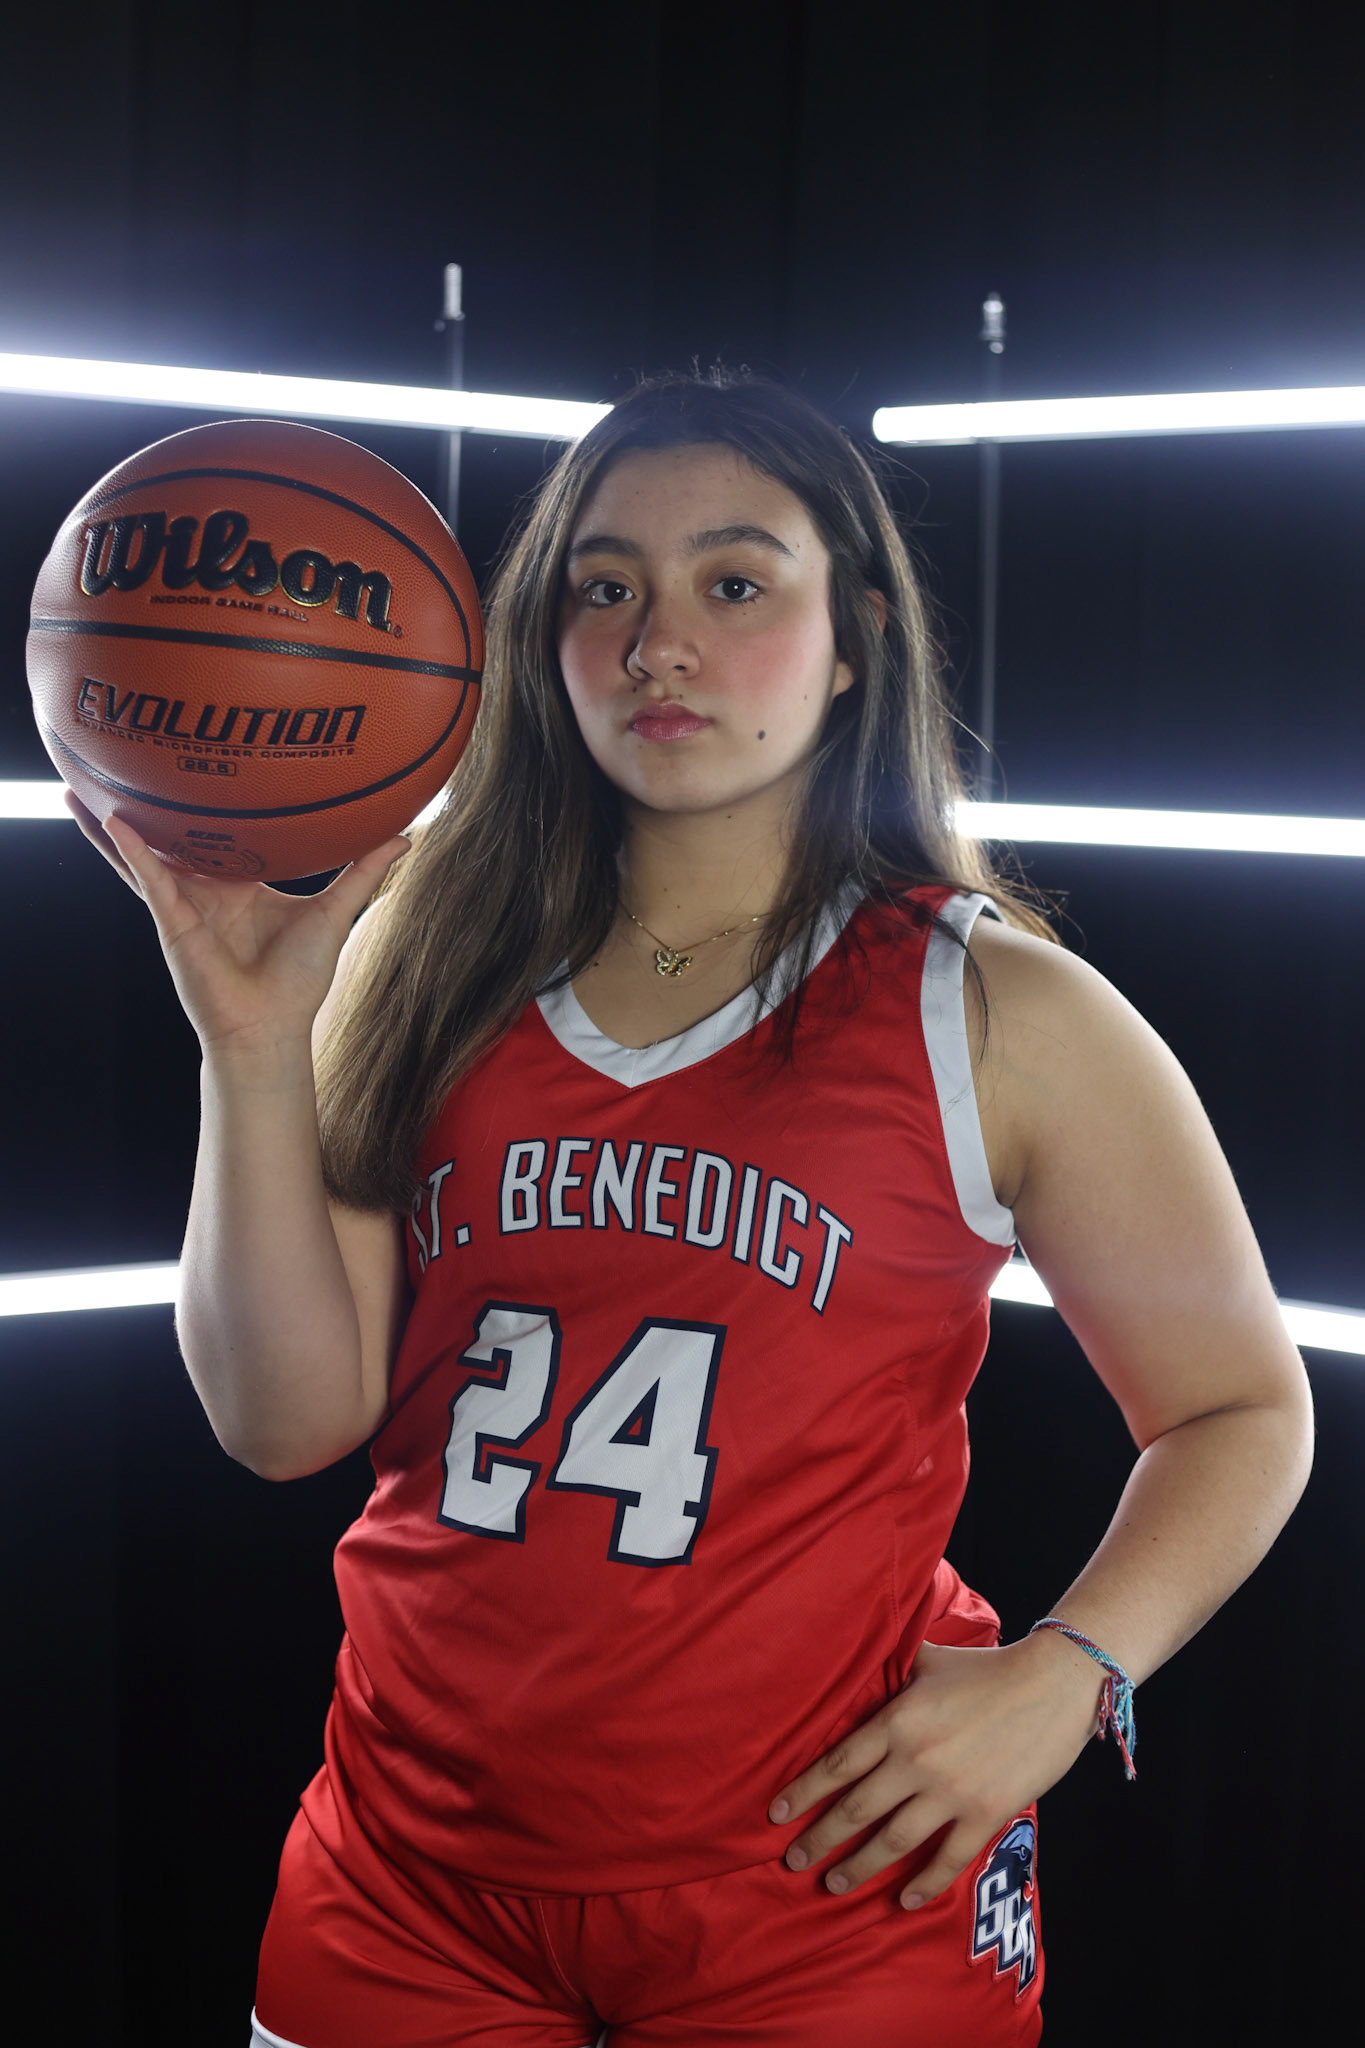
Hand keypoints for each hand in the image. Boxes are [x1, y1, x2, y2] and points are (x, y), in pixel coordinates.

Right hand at [65, 791, 409, 1055]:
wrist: (272, 1027)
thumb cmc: (299, 980)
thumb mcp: (335, 911)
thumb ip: (362, 871)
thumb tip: (403, 835)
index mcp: (240, 883)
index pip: (218, 834)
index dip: (206, 804)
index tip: (201, 764)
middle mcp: (206, 888)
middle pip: (170, 838)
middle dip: (145, 806)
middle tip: (126, 762)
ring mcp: (183, 904)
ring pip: (142, 854)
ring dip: (112, 825)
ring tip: (81, 787)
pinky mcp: (172, 922)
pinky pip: (148, 879)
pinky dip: (131, 851)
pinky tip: (113, 821)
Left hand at [767, 1633, 1102, 1908]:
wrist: (1052, 1683)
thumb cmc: (987, 1668)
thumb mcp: (927, 1659)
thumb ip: (891, 1667)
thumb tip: (858, 1651)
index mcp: (897, 1720)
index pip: (838, 1764)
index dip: (804, 1793)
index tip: (775, 1815)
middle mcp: (916, 1760)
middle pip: (856, 1809)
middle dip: (820, 1840)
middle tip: (793, 1862)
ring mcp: (951, 1791)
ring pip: (893, 1841)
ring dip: (860, 1867)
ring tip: (834, 1884)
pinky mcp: (985, 1813)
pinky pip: (947, 1859)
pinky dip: (923, 1885)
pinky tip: (902, 1901)